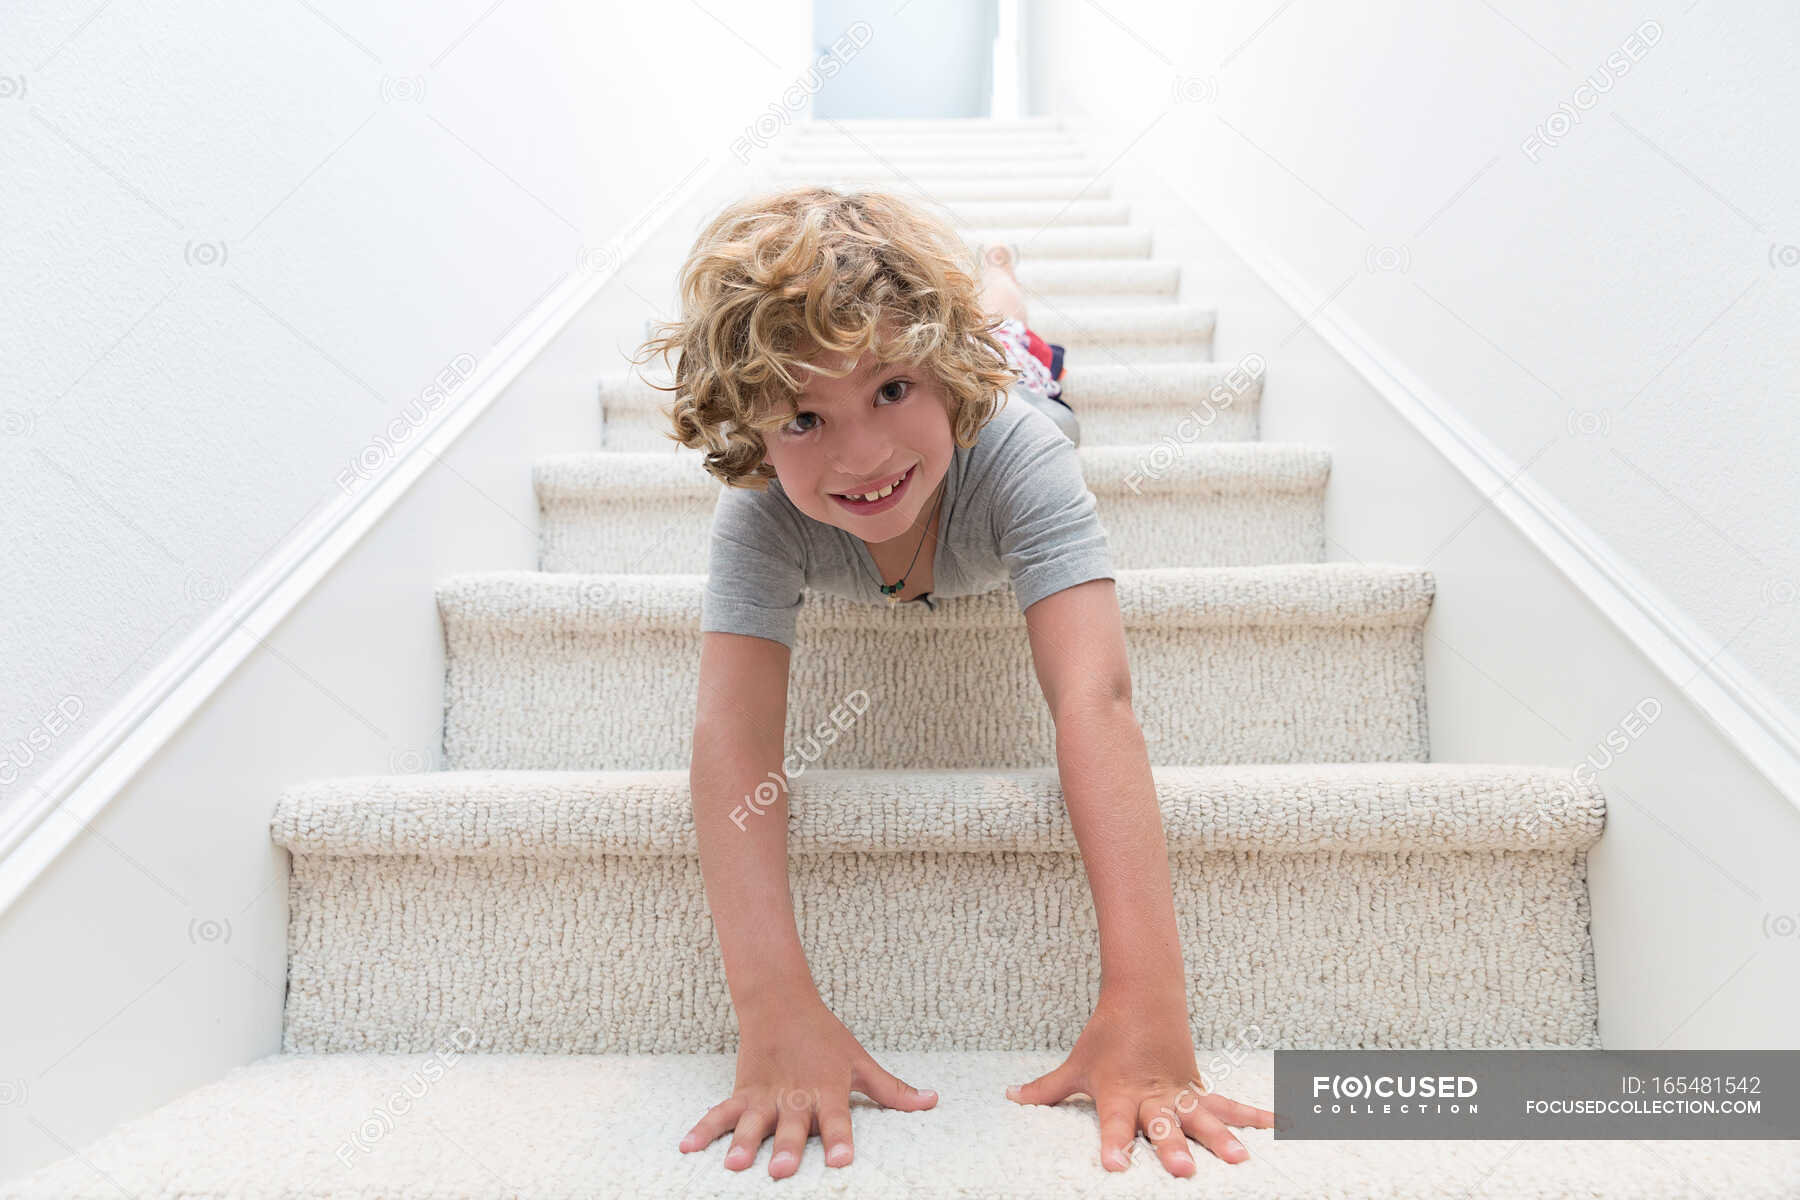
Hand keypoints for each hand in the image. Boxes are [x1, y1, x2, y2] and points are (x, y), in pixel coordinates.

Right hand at [678, 992, 937, 1177]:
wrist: (781, 1002)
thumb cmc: (826, 1038)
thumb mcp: (860, 1062)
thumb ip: (892, 1090)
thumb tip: (932, 1101)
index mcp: (828, 1090)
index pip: (838, 1120)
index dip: (842, 1140)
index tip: (844, 1161)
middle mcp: (796, 1096)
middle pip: (793, 1127)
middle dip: (788, 1148)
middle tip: (781, 1170)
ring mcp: (766, 1095)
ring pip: (753, 1122)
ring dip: (743, 1143)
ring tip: (735, 1164)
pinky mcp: (743, 1092)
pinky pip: (720, 1112)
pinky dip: (703, 1129)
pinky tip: (687, 1147)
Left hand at [1003, 984, 1274, 1174]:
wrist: (1142, 995)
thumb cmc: (1106, 1035)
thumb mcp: (1076, 1065)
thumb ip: (1047, 1089)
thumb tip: (1011, 1097)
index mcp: (1119, 1093)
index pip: (1112, 1123)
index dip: (1112, 1144)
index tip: (1114, 1166)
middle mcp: (1151, 1095)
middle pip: (1162, 1123)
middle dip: (1172, 1145)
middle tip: (1183, 1169)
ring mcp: (1178, 1090)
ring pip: (1202, 1114)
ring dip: (1222, 1135)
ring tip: (1240, 1158)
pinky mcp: (1197, 1086)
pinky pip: (1227, 1103)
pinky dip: (1253, 1114)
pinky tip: (1278, 1125)